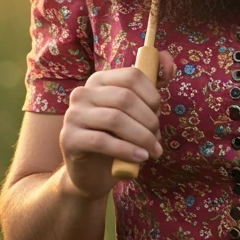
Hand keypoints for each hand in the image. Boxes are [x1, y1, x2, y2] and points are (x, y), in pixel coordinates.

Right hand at [60, 49, 176, 200]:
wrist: (91, 173)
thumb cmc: (117, 139)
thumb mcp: (135, 115)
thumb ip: (151, 91)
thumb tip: (171, 66)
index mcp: (99, 81)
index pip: (131, 76)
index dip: (151, 94)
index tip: (159, 113)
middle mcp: (83, 93)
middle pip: (125, 98)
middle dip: (148, 120)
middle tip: (157, 140)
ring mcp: (73, 114)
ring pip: (115, 119)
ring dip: (141, 137)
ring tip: (153, 151)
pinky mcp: (69, 138)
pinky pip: (102, 141)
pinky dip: (126, 150)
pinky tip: (140, 157)